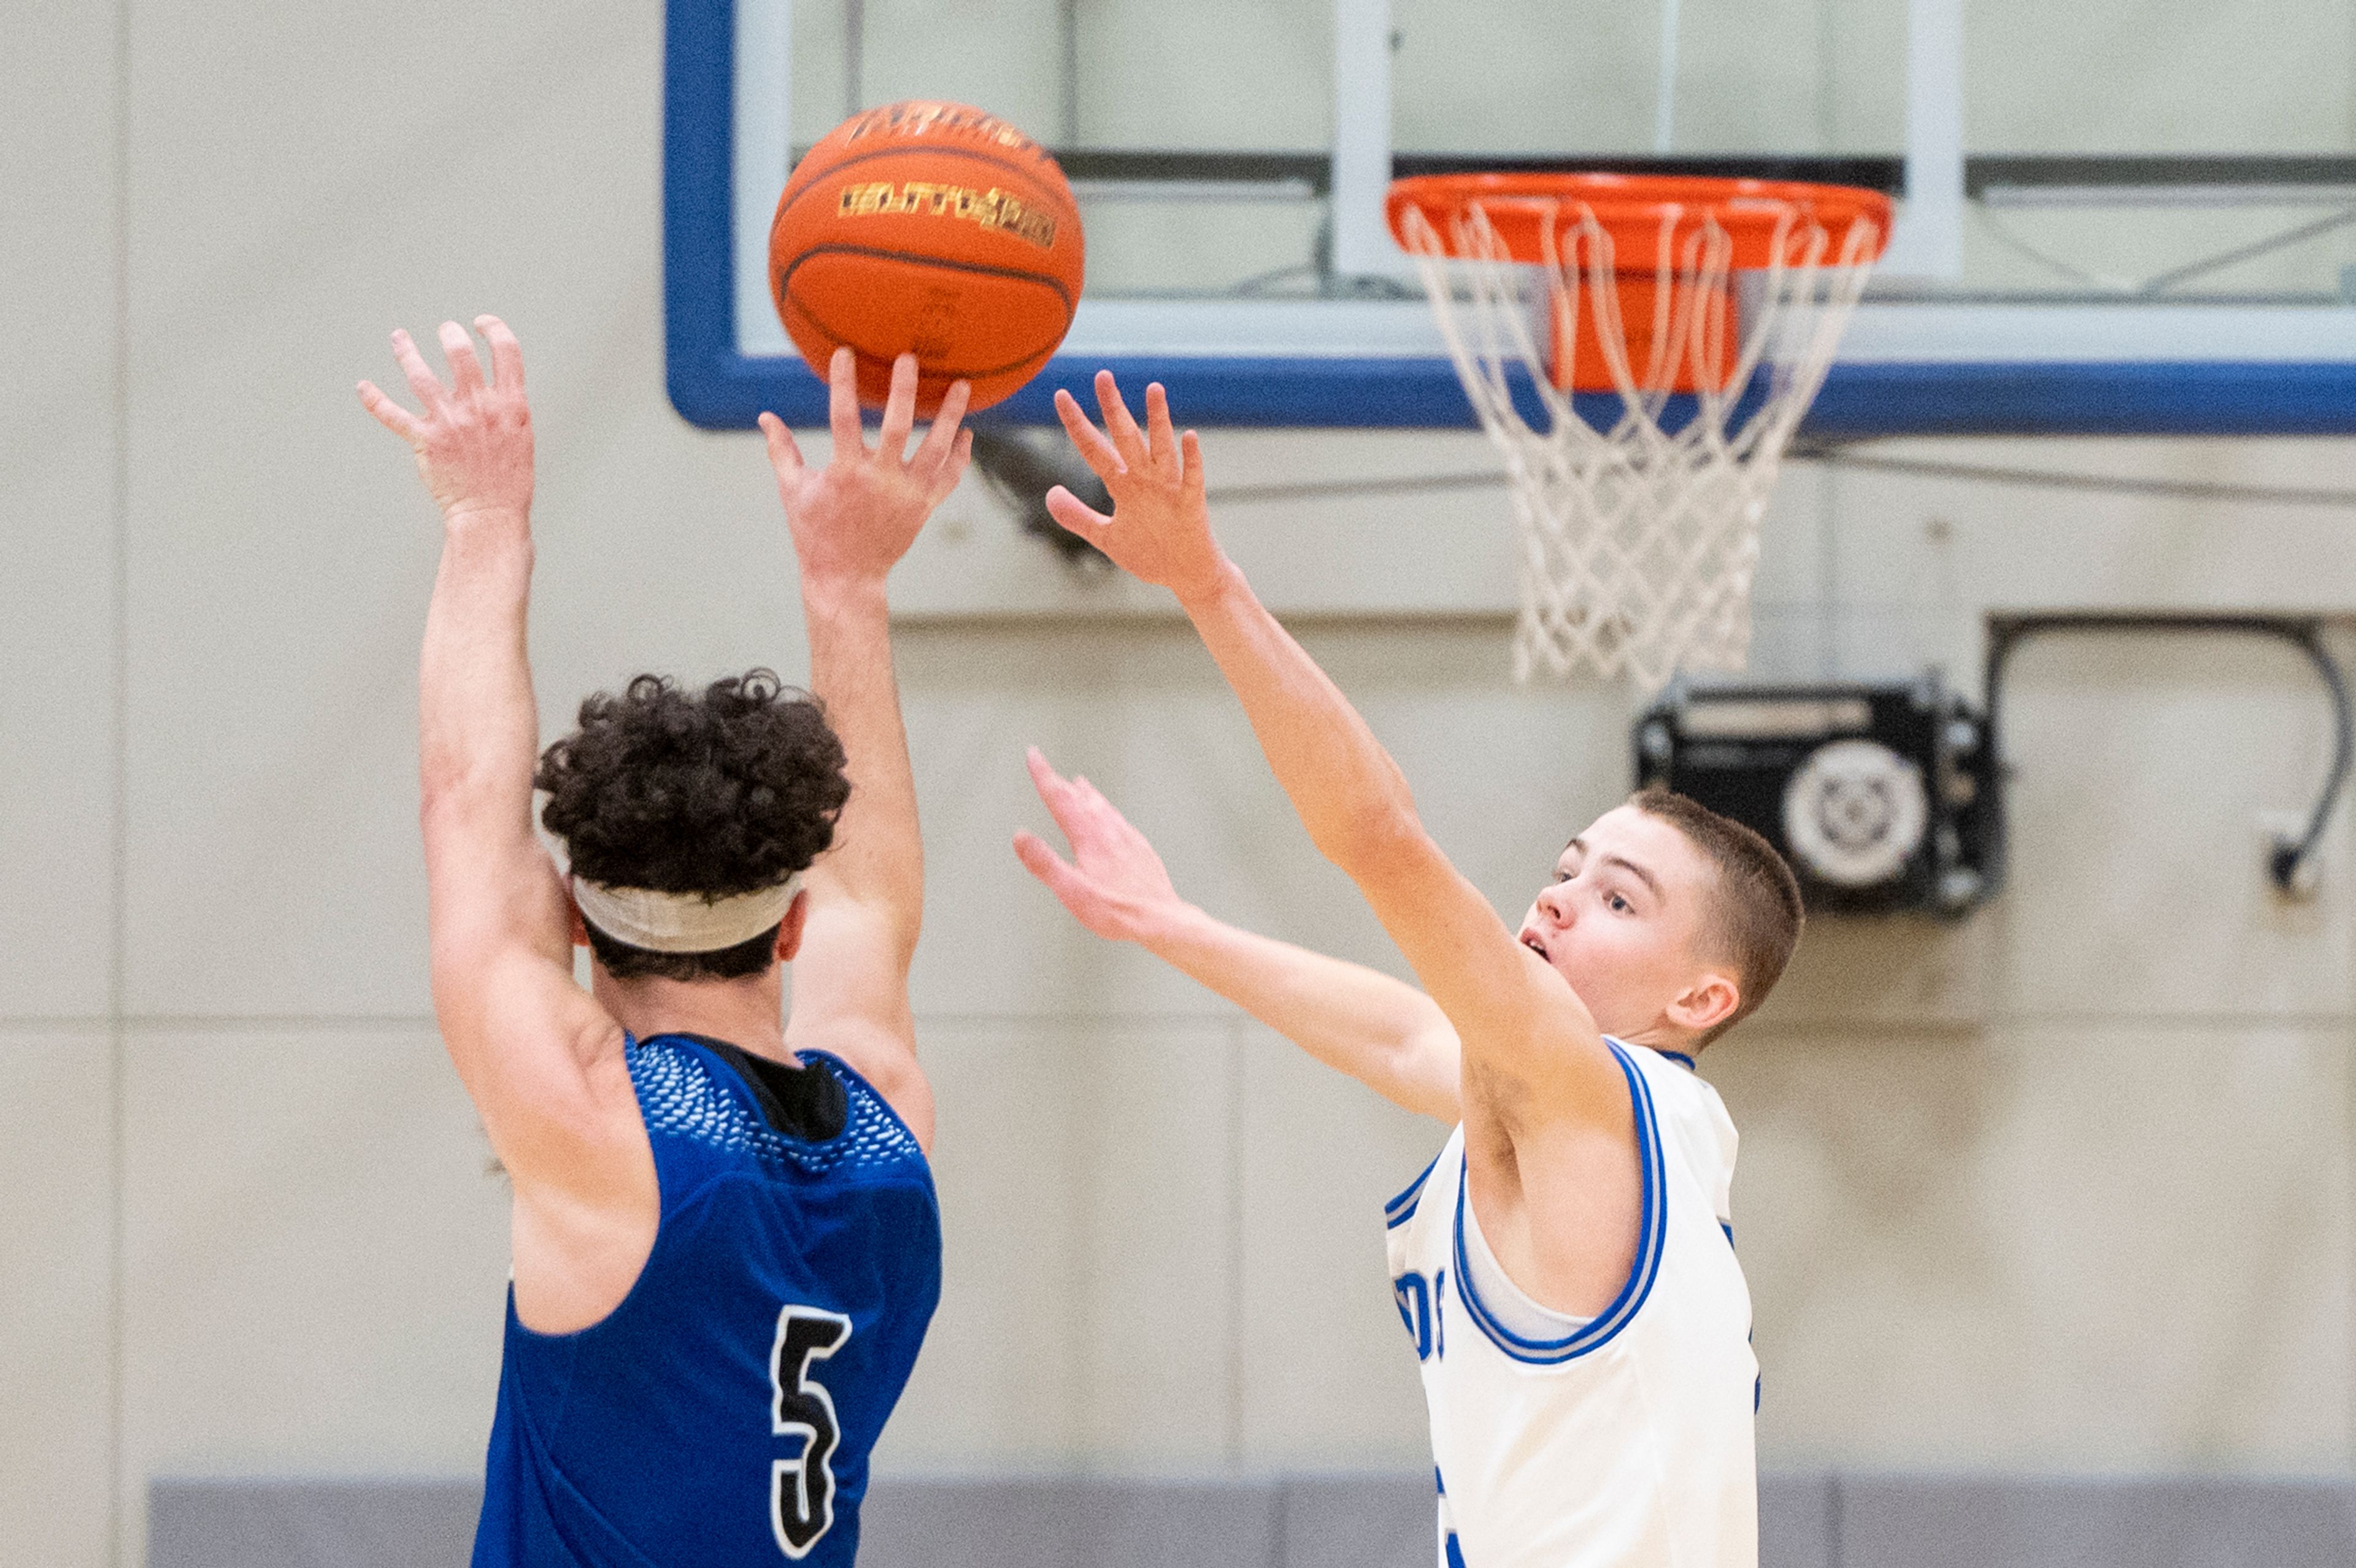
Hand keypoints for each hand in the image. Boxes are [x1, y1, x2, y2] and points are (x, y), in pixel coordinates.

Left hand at [358, 317, 533, 522]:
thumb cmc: (510, 481)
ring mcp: (449, 421)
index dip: (494, 329)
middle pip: (459, 352)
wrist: (490, 514)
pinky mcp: (424, 439)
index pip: (506, 351)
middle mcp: (479, 407)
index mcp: (510, 404)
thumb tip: (494, 384)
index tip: (482, 322)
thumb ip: (506, 406)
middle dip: (450, 334)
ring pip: (420, 373)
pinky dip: (373, 399)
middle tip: (445, 330)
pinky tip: (363, 387)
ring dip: (406, 350)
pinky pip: (391, 414)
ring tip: (399, 338)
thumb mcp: (521, 435)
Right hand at [759, 348, 972, 587]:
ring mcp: (908, 495)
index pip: (843, 417)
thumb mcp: (793, 492)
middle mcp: (881, 481)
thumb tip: (766, 416)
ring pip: (936, 449)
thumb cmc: (815, 534)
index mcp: (845, 473)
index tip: (845, 353)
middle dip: (904, 389)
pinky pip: (948, 478)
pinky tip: (966, 432)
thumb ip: (782, 452)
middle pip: (899, 426)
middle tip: (910, 358)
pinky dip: (960, 456)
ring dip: (951, 415)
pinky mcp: (924, 508)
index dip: (843, 383)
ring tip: (962, 385)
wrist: (847, 578)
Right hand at [1012, 746, 1190, 943]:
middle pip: (1081, 798)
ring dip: (1089, 793)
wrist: (1159, 918)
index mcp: (1088, 837)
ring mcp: (1128, 838)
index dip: (1044, 775)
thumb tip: (1020, 837)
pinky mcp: (1141, 849)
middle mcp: (1109, 831)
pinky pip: (1122, 821)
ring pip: (1104, 807)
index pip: (1060, 797)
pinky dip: (1110, 811)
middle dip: (1062, 782)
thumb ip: (1043, 862)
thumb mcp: (1070, 890)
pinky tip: (1114, 818)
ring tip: (1081, 784)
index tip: (1033, 755)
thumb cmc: (1115, 910)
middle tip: (1050, 770)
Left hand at [1046, 372, 1228, 603]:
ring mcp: (1167, 488)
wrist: (1185, 575)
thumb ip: (1077, 516)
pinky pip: (1191, 477)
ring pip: (1160, 448)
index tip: (1061, 395)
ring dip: (1158, 420)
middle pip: (1125, 437)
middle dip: (1113, 408)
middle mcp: (1143, 479)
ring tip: (1154, 389)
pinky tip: (1189, 436)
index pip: (1093, 449)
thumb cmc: (1149, 552)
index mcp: (1122, 485)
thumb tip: (1049, 493)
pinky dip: (1191, 458)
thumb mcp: (1105, 536)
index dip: (1076, 424)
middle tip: (1102, 375)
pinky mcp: (1190, 503)